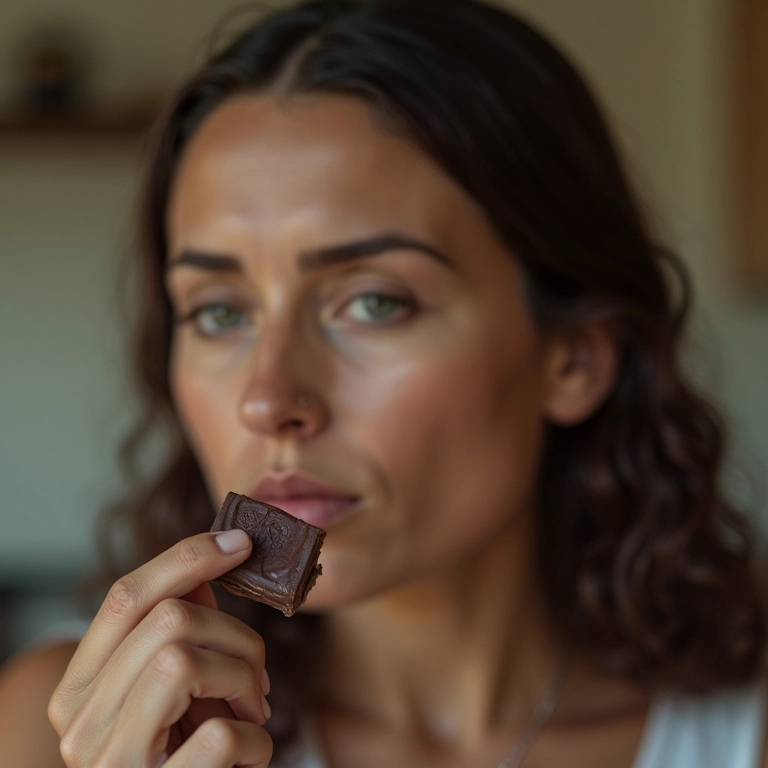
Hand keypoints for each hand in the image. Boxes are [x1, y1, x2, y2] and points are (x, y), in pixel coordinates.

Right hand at [48, 530, 272, 766]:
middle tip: (257, 670)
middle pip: (168, 621)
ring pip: (185, 660)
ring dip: (244, 676)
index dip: (187, 557)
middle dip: (235, 633)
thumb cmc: (178, 758)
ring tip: (252, 708)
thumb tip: (210, 565)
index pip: (125, 596)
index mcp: (79, 690)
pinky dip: (255, 738)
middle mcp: (81, 725)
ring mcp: (113, 764)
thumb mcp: (169, 693)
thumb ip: (178, 633)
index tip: (240, 543)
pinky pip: (220, 734)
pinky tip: (249, 754)